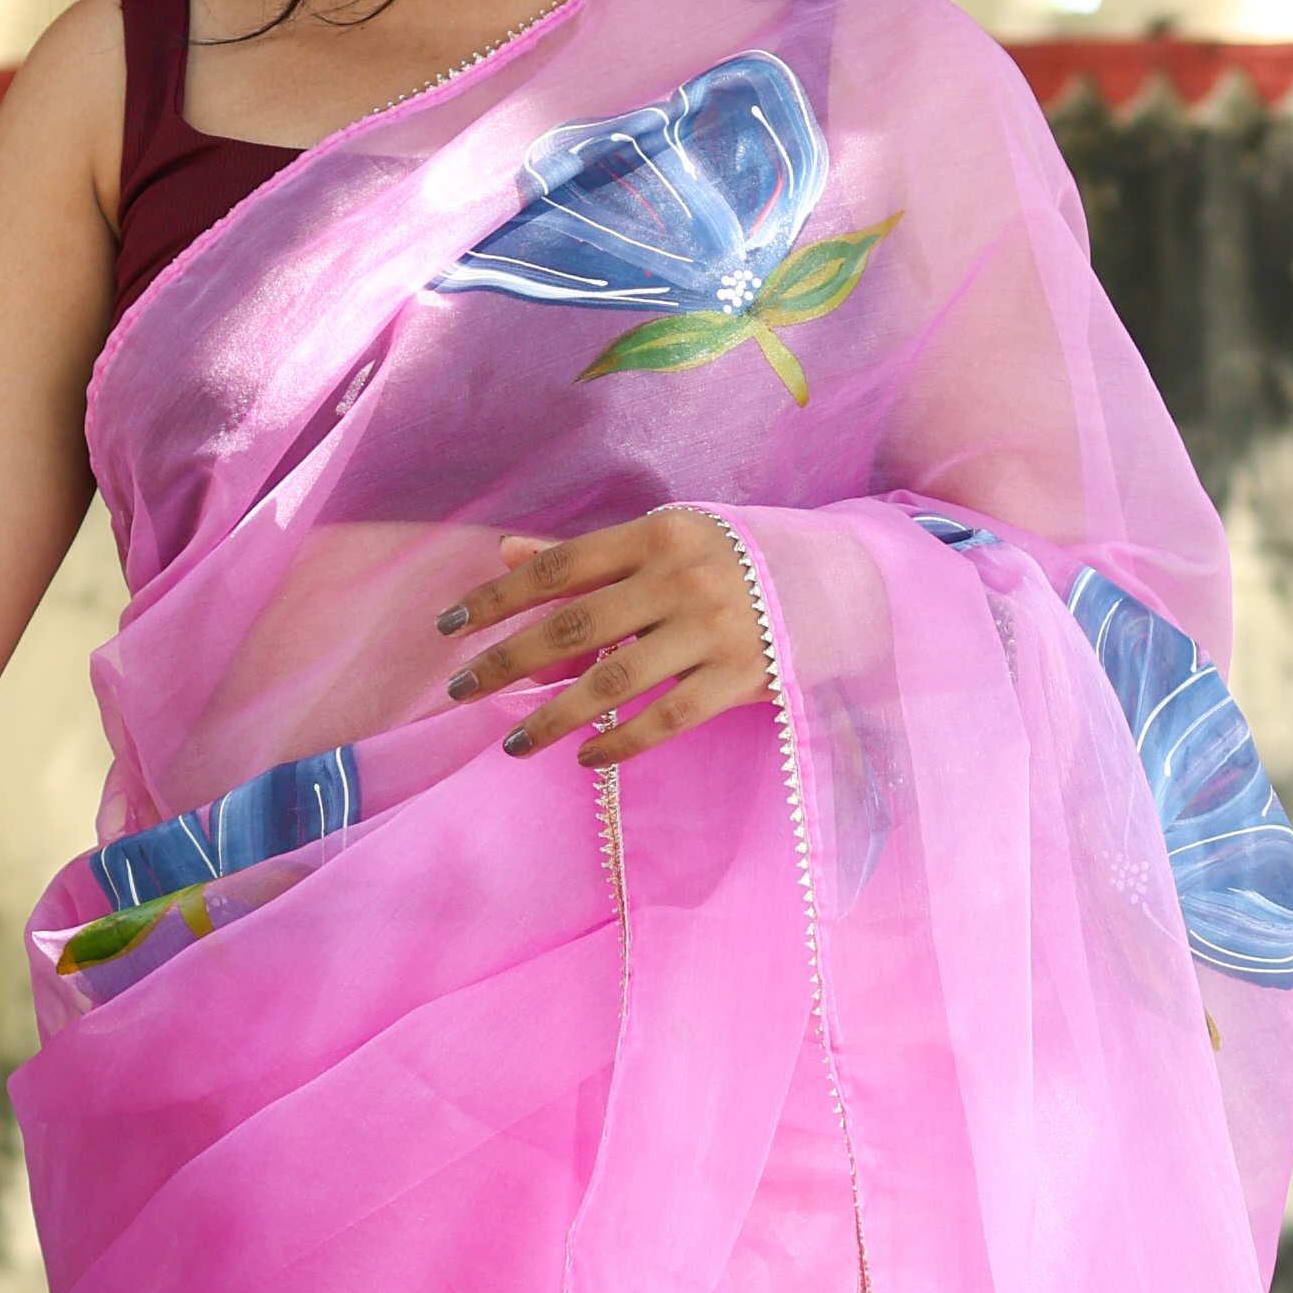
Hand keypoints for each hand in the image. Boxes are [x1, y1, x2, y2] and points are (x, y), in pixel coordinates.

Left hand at [436, 510, 770, 770]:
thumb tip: (505, 552)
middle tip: (461, 692)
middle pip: (573, 628)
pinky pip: (666, 718)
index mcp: (659, 535)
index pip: (559, 568)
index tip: (449, 628)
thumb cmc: (734, 562)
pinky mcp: (743, 677)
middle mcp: (682, 578)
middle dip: (507, 663)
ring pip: (613, 681)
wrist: (843, 582)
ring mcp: (715, 629)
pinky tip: (586, 757)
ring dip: (554, 717)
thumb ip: (588, 556)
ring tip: (514, 743)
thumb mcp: (667, 544)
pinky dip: (620, 741)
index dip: (498, 598)